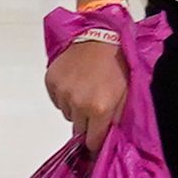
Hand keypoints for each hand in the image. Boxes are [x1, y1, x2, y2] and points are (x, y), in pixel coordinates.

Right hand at [46, 34, 127, 149]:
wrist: (101, 36)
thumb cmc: (117, 64)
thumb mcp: (126, 94)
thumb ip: (117, 119)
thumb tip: (108, 138)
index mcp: (99, 108)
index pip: (92, 141)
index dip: (96, 141)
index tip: (97, 139)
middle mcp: (78, 104)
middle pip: (78, 129)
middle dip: (87, 123)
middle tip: (95, 107)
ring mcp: (62, 92)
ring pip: (67, 114)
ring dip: (75, 108)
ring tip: (85, 90)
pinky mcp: (51, 82)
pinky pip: (57, 100)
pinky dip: (64, 96)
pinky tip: (75, 83)